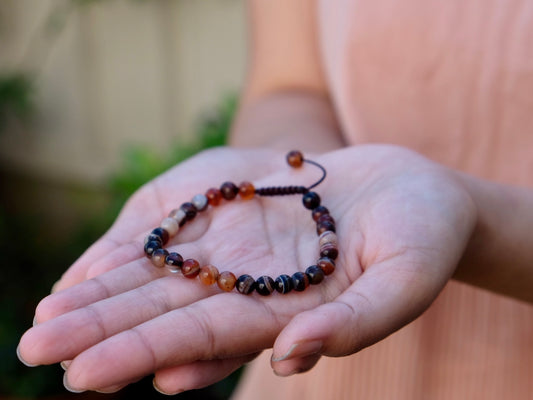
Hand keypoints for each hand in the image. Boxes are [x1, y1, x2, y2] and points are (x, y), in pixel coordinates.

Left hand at [17, 145, 475, 393]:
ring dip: (106, 295)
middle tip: (37, 348)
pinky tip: (93, 269)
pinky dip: (138, 251)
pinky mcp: (240, 216)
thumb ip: (354, 324)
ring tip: (46, 316)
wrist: (414, 189)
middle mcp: (255, 291)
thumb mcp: (405, 282)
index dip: (147, 355)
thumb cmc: (423, 237)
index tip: (88, 374)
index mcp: (289, 317)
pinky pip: (182, 235)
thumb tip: (293, 358)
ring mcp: (244, 253)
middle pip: (169, 314)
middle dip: (104, 332)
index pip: (207, 341)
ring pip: (165, 278)